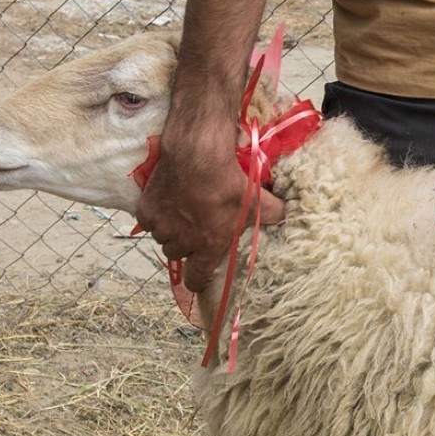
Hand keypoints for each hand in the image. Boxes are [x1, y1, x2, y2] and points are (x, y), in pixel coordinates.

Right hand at [136, 124, 285, 292]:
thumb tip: (288, 214)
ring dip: (170, 231)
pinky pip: (148, 222)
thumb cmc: (228, 181)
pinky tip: (166, 204)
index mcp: (207, 246)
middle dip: (185, 245)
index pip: (195, 279)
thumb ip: (274, 213)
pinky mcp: (147, 209)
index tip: (197, 278)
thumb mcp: (256, 200)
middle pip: (177, 254)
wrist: (197, 154)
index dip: (197, 281)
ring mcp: (162, 226)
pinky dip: (155, 216)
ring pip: (162, 237)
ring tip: (180, 213)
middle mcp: (182, 242)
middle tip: (194, 229)